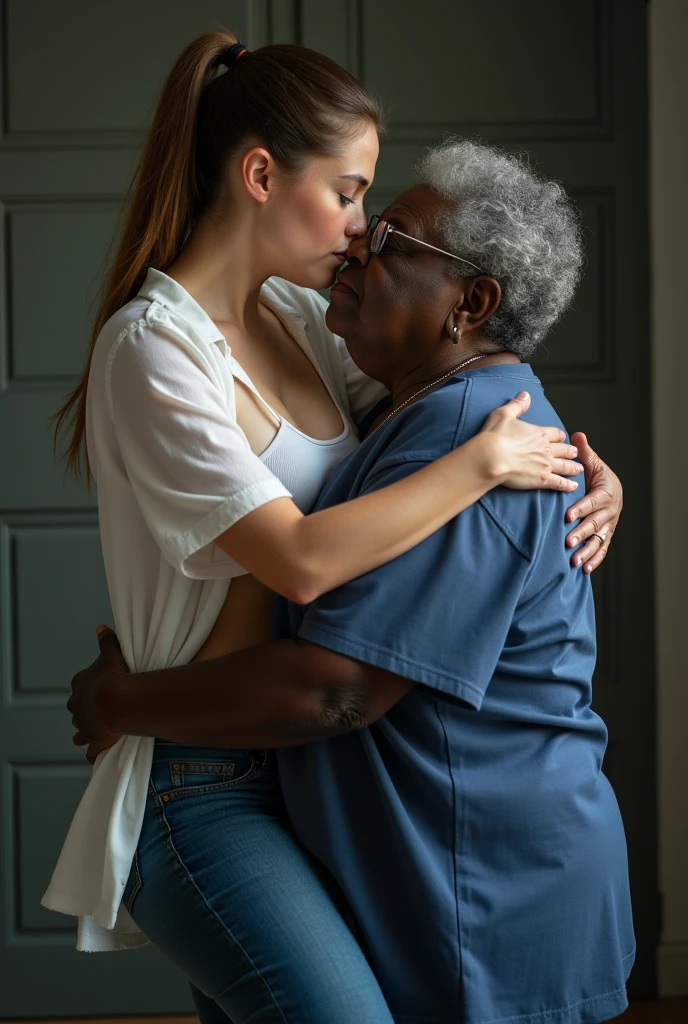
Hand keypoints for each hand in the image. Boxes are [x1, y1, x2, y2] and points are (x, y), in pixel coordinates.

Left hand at [69, 625, 127, 764]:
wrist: (118, 701)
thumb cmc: (114, 676)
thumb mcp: (111, 654)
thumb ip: (106, 641)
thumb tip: (100, 626)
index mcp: (80, 685)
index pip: (79, 687)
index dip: (88, 689)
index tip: (100, 689)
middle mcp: (77, 706)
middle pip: (76, 710)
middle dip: (84, 711)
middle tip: (99, 710)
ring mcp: (84, 726)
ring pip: (79, 732)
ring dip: (85, 732)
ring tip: (96, 732)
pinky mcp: (93, 741)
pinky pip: (89, 752)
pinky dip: (92, 753)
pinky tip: (97, 754)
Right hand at [480, 392, 583, 490]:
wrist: (491, 457)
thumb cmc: (494, 436)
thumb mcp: (504, 414)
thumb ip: (517, 405)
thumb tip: (525, 395)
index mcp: (538, 433)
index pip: (555, 433)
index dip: (559, 436)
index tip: (562, 438)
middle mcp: (545, 448)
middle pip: (564, 449)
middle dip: (570, 452)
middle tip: (575, 454)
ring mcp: (546, 464)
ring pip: (565, 466)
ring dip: (573, 467)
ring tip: (579, 469)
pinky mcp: (542, 479)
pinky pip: (559, 482)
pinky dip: (567, 485)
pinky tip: (573, 487)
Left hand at [565, 433, 621, 573]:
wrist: (613, 488)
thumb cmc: (598, 475)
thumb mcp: (593, 463)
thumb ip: (584, 453)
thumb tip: (575, 435)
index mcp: (607, 492)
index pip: (592, 502)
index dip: (581, 509)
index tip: (567, 516)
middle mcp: (610, 511)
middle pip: (595, 524)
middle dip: (581, 533)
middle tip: (567, 542)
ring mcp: (609, 524)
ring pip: (599, 539)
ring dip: (587, 551)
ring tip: (574, 561)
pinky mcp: (607, 534)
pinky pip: (602, 548)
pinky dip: (595, 559)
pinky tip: (585, 569)